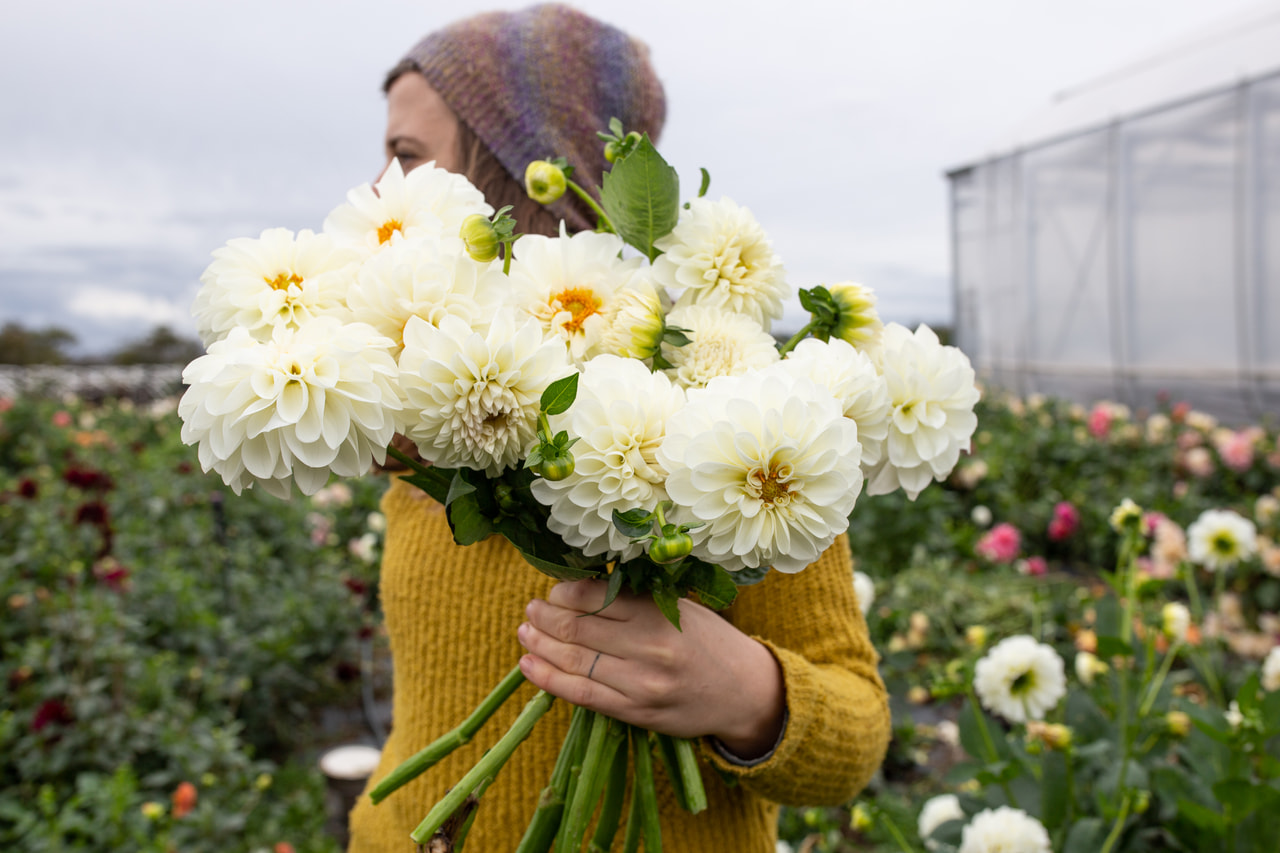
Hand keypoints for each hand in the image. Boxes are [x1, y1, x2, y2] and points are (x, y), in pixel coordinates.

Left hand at [517, 580, 784, 758]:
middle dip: (545, 616)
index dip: (563, 592)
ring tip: (524, 633)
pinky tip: (529, 666)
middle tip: (531, 608)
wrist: (744, 692)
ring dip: (539, 645)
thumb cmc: (709, 642)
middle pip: (578, 629)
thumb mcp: (680, 608)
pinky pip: (582, 694)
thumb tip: (580, 585)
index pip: (595, 597)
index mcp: (660, 614)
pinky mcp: (635, 713)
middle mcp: (649, 649)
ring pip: (574, 661)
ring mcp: (640, 685)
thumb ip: (637, 599)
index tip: (552, 590)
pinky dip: (549, 679)